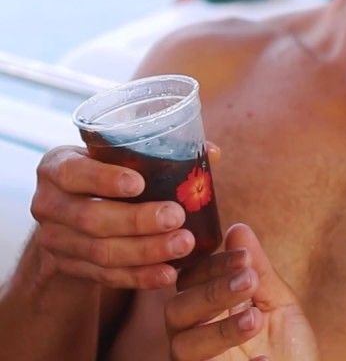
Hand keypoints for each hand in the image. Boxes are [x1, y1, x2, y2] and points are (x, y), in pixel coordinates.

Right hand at [28, 145, 192, 288]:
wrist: (70, 216)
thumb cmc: (106, 175)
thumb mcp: (116, 158)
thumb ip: (159, 153)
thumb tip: (212, 152)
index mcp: (57, 167)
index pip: (73, 173)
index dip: (104, 179)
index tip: (140, 184)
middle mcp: (48, 204)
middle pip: (91, 218)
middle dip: (137, 221)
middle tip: (177, 217)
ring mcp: (55, 240)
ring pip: (100, 251)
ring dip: (144, 251)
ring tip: (182, 245)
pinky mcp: (68, 267)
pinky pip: (105, 276)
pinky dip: (138, 276)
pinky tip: (167, 274)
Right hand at [166, 223, 316, 360]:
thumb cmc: (286, 344)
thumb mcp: (278, 303)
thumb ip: (259, 270)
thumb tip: (238, 228)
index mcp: (204, 310)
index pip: (190, 280)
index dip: (214, 266)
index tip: (244, 257)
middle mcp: (192, 335)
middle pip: (177, 310)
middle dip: (212, 293)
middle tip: (248, 281)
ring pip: (183, 346)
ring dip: (220, 330)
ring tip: (255, 319)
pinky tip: (265, 360)